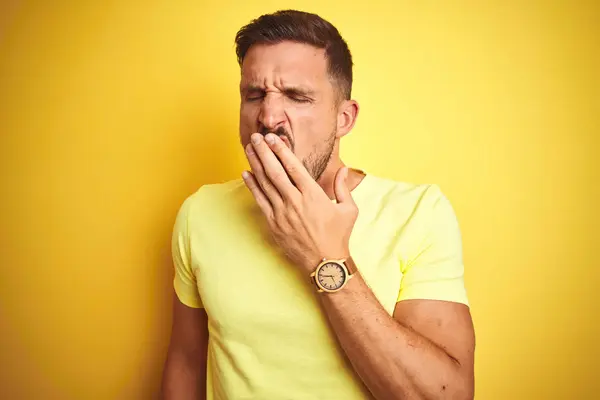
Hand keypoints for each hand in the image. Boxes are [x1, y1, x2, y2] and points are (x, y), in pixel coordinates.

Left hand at [242, 133, 357, 273]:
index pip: (293, 167)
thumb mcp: (349, 210)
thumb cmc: (338, 236)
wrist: (324, 263)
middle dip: (263, 151)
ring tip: (248, 149)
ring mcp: (282, 213)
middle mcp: (295, 201)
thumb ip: (343, 187)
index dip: (281, 150)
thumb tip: (344, 169)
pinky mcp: (273, 224)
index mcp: (313, 195)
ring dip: (255, 164)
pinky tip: (246, 174)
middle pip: (274, 171)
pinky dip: (252, 186)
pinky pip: (260, 201)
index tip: (272, 138)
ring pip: (265, 183)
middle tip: (255, 137)